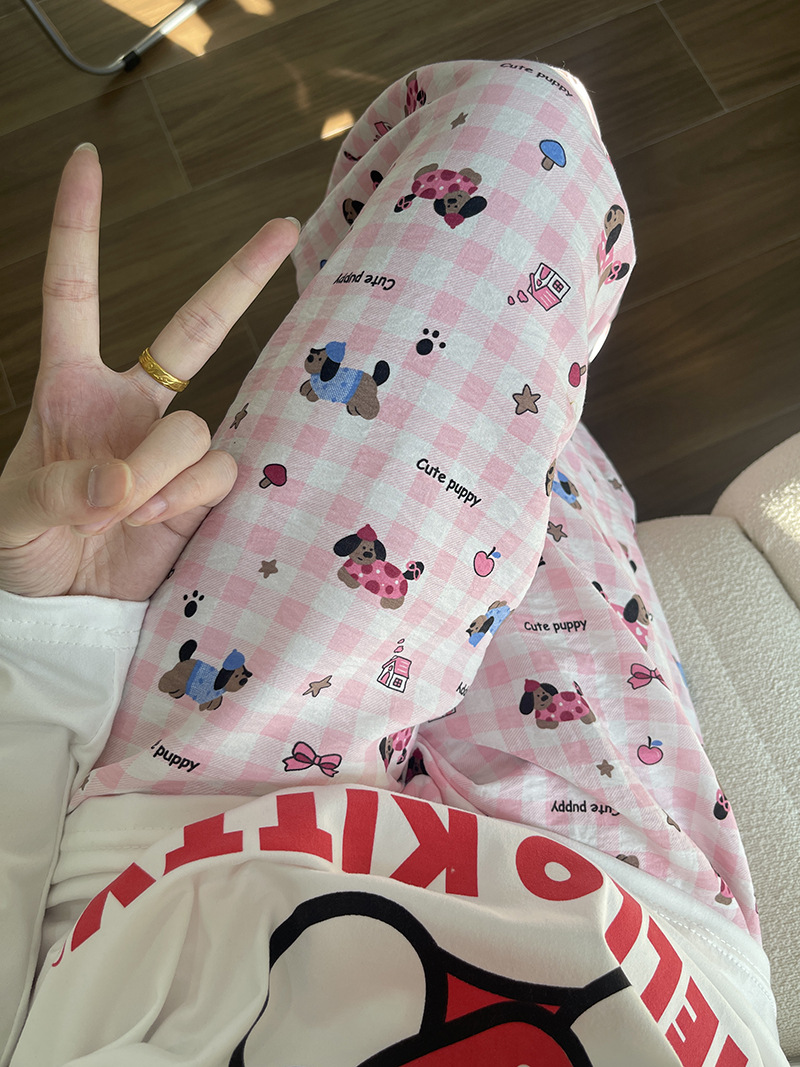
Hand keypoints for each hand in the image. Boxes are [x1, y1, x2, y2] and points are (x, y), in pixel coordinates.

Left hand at [0, 144, 299, 600]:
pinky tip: (159, 525)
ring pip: (201, 429)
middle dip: (241, 275)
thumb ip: (59, 487)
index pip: (75, 291)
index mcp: (71, 387)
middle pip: (196, 328)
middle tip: (286, 226)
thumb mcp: (12, 512)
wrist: (64, 609)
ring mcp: (176, 449)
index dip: (78, 226)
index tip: (87, 160)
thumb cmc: (20, 547)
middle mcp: (135, 407)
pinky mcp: (206, 493)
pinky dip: (187, 501)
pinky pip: (221, 476)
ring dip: (161, 474)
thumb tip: (122, 480)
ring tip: (123, 516)